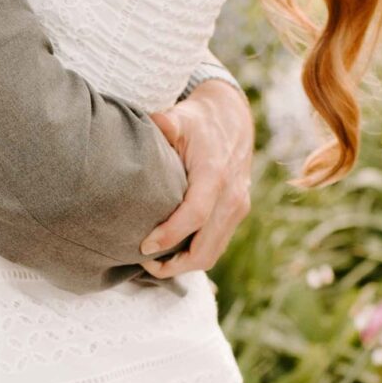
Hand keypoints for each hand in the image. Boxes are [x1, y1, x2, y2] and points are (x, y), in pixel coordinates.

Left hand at [141, 80, 253, 276]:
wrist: (232, 119)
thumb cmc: (199, 121)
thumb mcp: (181, 117)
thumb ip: (166, 123)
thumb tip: (153, 123)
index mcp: (215, 174)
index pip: (195, 216)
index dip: (168, 236)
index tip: (143, 246)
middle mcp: (231, 196)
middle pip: (205, 249)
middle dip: (173, 265)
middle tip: (143, 261)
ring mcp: (238, 208)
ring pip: (212, 254)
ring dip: (183, 265)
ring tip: (154, 261)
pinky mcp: (237, 213)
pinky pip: (216, 245)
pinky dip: (194, 255)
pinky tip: (171, 251)